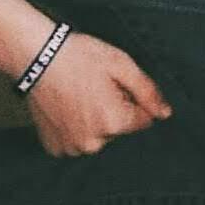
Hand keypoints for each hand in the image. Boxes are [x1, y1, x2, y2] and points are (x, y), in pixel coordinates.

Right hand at [27, 31, 171, 156]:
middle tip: (95, 85)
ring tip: (78, 93)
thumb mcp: (120, 64)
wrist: (38, 56)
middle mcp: (93, 143)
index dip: (131, 99)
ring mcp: (71, 148)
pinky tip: (66, 106)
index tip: (114, 84)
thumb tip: (165, 113)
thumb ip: (147, 91)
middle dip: (113, 109)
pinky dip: (74, 127)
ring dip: (93, 120)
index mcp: (113, 122)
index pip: (142, 120)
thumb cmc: (80, 56)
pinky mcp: (55, 148)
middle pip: (118, 129)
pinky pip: (75, 141)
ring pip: (97, 136)